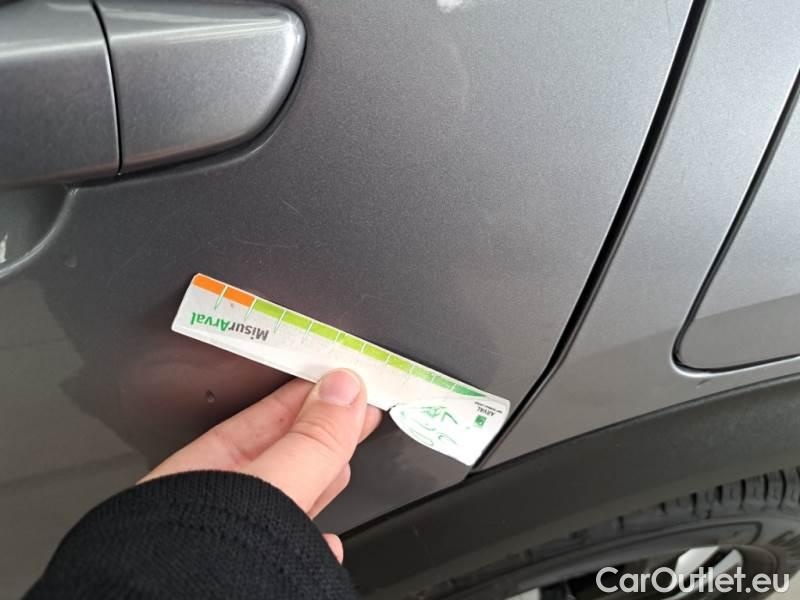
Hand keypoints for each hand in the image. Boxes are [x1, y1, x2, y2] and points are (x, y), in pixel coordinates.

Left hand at [140, 369, 381, 562]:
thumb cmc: (192, 561)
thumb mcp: (265, 487)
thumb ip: (309, 442)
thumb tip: (344, 391)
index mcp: (202, 471)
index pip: (264, 418)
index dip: (307, 395)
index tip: (343, 380)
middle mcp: (211, 504)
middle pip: (276, 456)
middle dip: (320, 432)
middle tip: (358, 410)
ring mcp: (227, 542)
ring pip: (282, 500)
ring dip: (318, 480)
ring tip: (345, 463)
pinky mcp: (244, 575)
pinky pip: (283, 545)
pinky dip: (310, 538)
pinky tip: (327, 540)